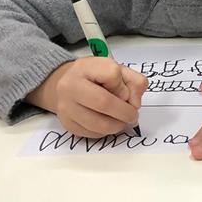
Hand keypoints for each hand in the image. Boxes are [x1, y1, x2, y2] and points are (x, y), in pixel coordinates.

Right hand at [28, 57, 147, 137]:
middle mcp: (70, 86)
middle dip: (125, 112)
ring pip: (99, 124)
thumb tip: (135, 104)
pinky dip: (106, 132)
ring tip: (124, 121)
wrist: (69, 85)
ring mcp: (66, 107)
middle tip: (133, 115)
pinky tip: (110, 123)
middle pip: (104, 103)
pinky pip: (92, 134)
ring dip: (118, 126)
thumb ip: (135, 82)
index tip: (125, 91)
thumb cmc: (97, 76)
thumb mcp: (119, 69)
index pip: (112, 75)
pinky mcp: (67, 124)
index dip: (124, 86)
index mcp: (85, 67)